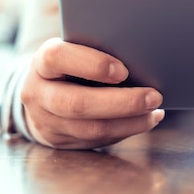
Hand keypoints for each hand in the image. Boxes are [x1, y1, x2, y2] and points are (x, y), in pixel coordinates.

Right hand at [21, 38, 164, 149]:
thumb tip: (139, 56)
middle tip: (154, 96)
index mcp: (41, 63)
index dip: (91, 64)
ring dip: (129, 122)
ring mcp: (46, 122)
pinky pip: (97, 140)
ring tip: (154, 111)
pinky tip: (145, 120)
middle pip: (77, 103)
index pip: (58, 58)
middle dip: (121, 102)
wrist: (39, 94)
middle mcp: (38, 94)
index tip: (123, 71)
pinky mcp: (60, 141)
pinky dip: (126, 130)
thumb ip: (93, 52)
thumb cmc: (67, 65)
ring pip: (90, 128)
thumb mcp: (72, 51)